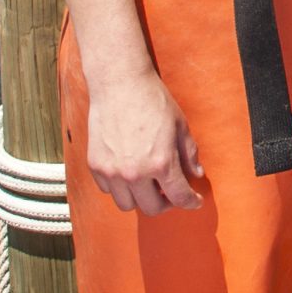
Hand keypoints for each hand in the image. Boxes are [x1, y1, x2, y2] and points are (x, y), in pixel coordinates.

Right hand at [85, 67, 204, 214]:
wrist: (120, 83)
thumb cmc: (153, 101)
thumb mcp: (180, 126)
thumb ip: (189, 154)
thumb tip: (196, 174)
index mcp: (161, 163)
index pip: (179, 197)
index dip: (190, 202)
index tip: (194, 201)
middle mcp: (135, 173)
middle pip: (152, 208)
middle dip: (165, 202)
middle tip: (169, 191)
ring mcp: (112, 171)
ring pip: (127, 204)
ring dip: (140, 198)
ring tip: (148, 183)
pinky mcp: (96, 165)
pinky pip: (108, 190)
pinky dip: (120, 187)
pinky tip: (128, 171)